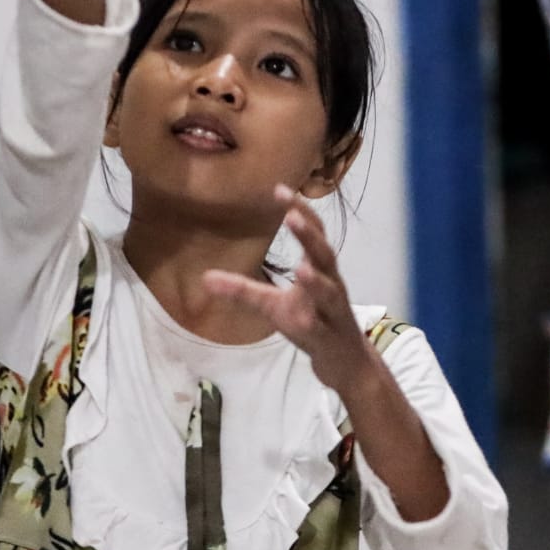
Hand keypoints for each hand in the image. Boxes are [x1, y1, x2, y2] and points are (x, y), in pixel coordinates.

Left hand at [202, 185, 367, 392]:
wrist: (345, 360)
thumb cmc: (312, 322)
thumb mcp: (274, 306)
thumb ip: (244, 290)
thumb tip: (204, 278)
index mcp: (320, 270)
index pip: (314, 233)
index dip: (300, 211)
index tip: (279, 189)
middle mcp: (331, 285)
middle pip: (325, 254)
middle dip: (310, 235)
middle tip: (292, 216)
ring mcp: (333, 312)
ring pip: (330, 292)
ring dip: (317, 280)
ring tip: (301, 268)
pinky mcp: (329, 338)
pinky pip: (323, 329)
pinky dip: (315, 322)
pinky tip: (305, 319)